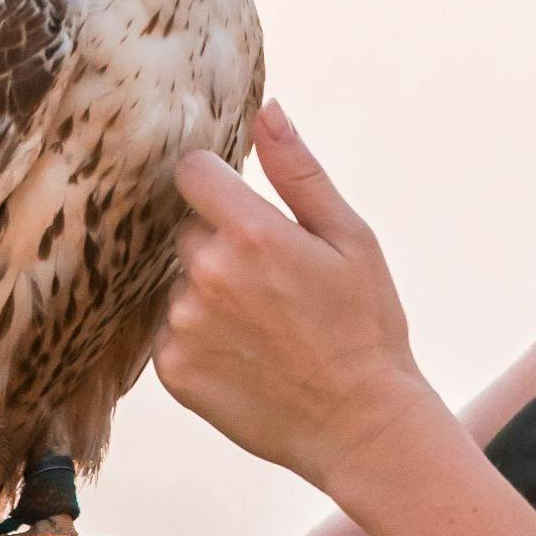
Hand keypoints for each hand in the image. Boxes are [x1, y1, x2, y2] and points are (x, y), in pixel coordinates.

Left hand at [161, 101, 442, 489]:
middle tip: (270, 281)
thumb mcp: (351, 237)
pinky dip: (198, 337)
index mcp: (250, 232)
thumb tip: (267, 110)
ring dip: (207, 292)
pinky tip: (245, 353)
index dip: (215, 183)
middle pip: (185, 231)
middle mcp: (206, 274)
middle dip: (218, 243)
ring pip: (178, 283)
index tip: (239, 204)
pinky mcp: (172, 370)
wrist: (360, 425)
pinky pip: (170, 332)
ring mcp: (184, 324)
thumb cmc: (366, 326)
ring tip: (262, 324)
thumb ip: (300, 172)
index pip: (191, 172)